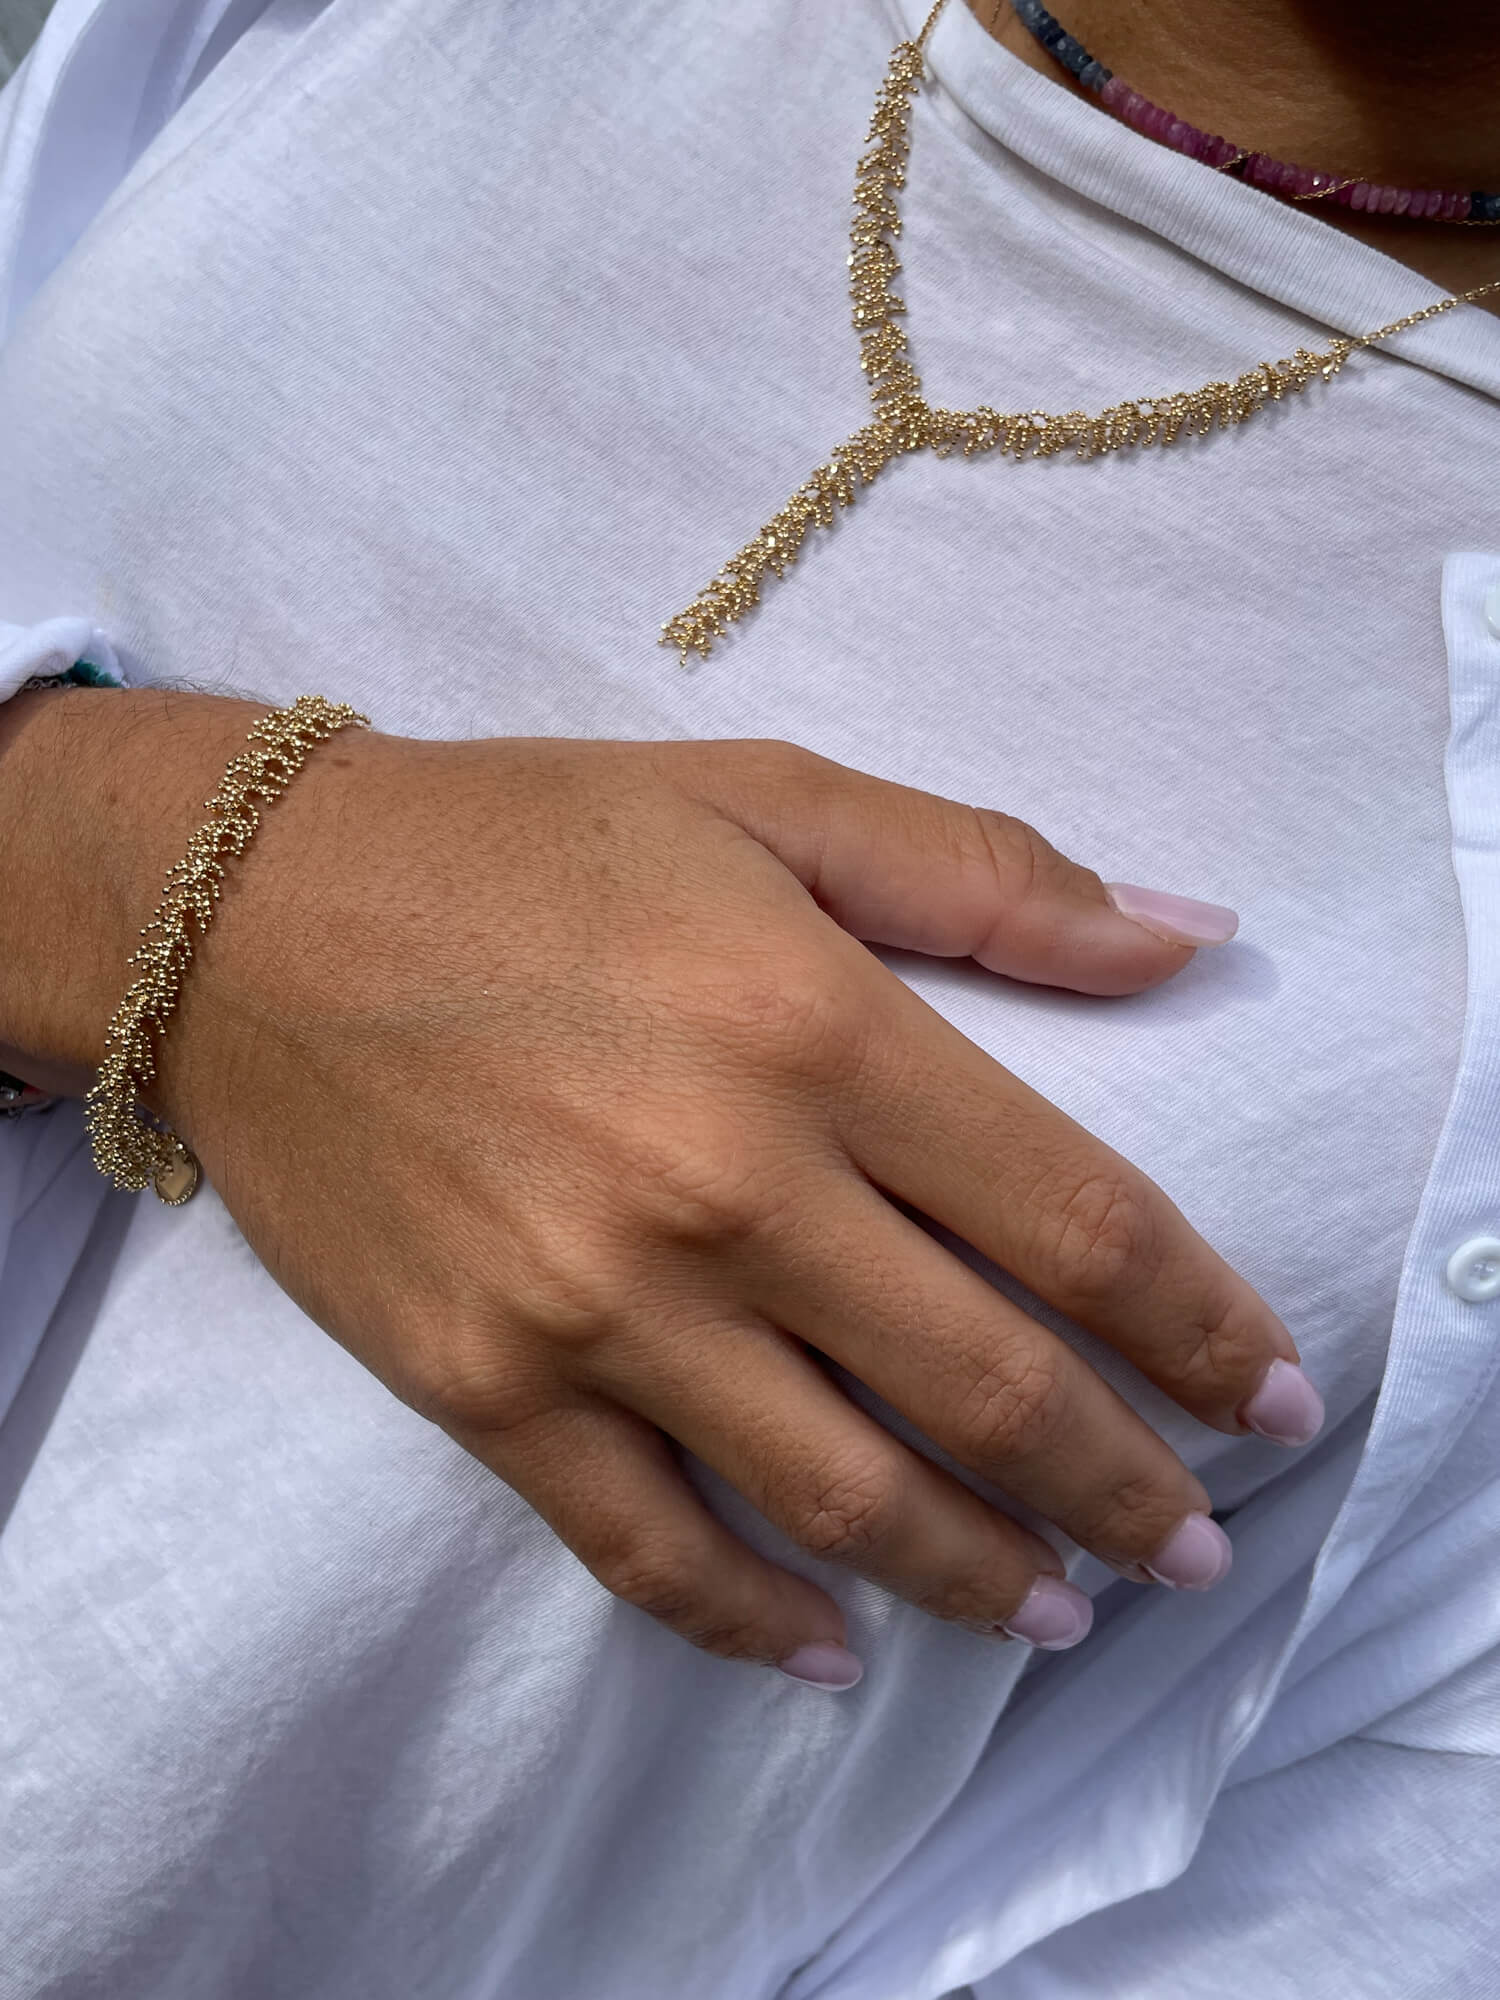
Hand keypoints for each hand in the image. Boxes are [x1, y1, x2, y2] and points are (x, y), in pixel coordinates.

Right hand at [151, 728, 1320, 1683]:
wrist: (251, 918)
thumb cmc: (527, 845)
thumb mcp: (768, 799)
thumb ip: (989, 876)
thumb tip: (1192, 943)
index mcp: (816, 1028)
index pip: (1074, 1221)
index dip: (1200, 1325)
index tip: (1271, 1395)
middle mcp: (722, 1185)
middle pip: (984, 1384)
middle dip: (1120, 1487)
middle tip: (1191, 1546)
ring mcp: (595, 1304)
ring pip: (839, 1493)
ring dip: (975, 1575)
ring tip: (1056, 1613)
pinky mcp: (483, 1382)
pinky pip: (646, 1545)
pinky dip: (752, 1619)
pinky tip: (830, 1653)